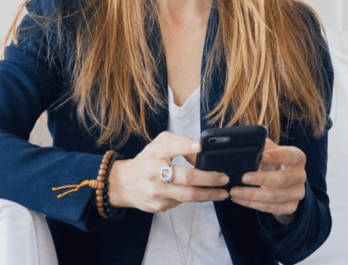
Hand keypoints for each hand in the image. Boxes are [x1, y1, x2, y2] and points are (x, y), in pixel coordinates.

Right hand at [108, 131, 229, 212]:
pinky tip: (203, 195)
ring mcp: (156, 191)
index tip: (200, 148)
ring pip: (188, 195)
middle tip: (224, 178)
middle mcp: (154, 172)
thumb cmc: (147, 160)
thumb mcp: (159, 144)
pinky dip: (194, 198)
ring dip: (209, 194)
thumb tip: (201, 154)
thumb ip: (180, 142)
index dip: (187, 147)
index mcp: (155, 153)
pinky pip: (181, 202)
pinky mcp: (158, 205)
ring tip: (223, 192)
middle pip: (186, 177)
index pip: (171, 147)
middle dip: (209, 178)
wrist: (124, 183)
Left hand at [229, 138, 306, 224]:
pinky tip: (238, 199)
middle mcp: (300, 176)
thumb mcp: (270, 150)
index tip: (260, 156)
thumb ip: (262, 145)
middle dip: (261, 179)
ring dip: (252, 195)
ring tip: (234, 191)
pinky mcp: (290, 207)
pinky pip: (270, 208)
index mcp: (297, 158)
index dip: (276, 156)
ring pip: (275, 197)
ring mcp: (297, 193)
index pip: (289, 156)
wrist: (283, 180)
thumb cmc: (273, 161)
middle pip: (282, 179)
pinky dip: (252, 204)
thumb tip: (248, 141)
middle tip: (242, 178)